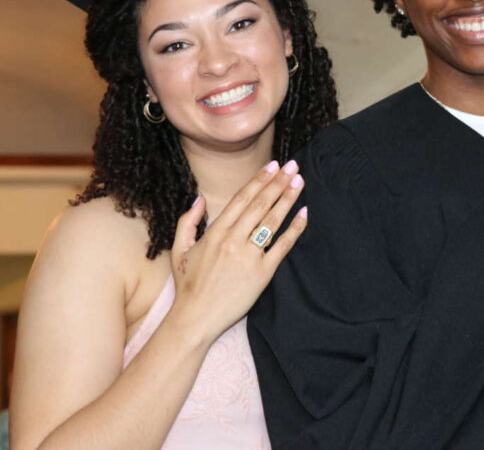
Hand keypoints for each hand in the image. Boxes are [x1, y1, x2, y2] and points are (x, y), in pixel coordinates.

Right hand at [168, 159, 307, 340]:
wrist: (195, 318)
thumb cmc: (188, 285)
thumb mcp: (179, 249)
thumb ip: (189, 221)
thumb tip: (200, 199)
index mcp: (215, 232)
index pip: (242, 198)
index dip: (259, 180)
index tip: (273, 165)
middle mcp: (233, 240)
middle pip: (260, 204)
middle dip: (278, 182)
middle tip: (293, 166)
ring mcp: (248, 256)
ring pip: (272, 220)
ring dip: (287, 198)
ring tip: (299, 181)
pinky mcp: (262, 273)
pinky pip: (282, 246)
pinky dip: (295, 229)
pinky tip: (304, 213)